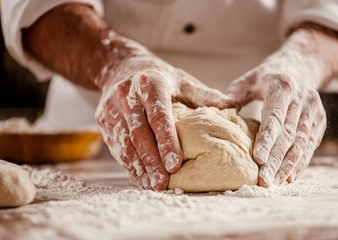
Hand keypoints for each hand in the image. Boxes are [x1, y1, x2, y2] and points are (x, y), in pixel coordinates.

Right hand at [95, 48, 232, 189]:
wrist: (120, 67)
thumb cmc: (160, 77)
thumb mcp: (183, 80)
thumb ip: (205, 95)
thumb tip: (233, 105)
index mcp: (150, 83)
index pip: (158, 114)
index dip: (166, 140)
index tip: (175, 164)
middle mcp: (127, 94)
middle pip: (139, 132)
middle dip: (151, 160)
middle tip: (164, 183)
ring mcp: (112, 108)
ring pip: (125, 142)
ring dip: (139, 167)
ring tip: (153, 186)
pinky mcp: (103, 120)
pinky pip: (116, 146)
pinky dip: (130, 165)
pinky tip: (142, 179)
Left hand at [227, 67, 325, 186]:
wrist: (299, 68)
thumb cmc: (265, 78)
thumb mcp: (248, 79)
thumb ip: (234, 94)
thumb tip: (216, 108)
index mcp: (283, 86)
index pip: (275, 117)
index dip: (267, 139)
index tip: (258, 159)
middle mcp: (303, 99)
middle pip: (289, 135)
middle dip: (276, 161)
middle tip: (264, 182)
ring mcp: (314, 111)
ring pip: (302, 144)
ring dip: (288, 167)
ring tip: (275, 184)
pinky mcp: (319, 121)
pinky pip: (309, 146)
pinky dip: (299, 164)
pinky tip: (288, 178)